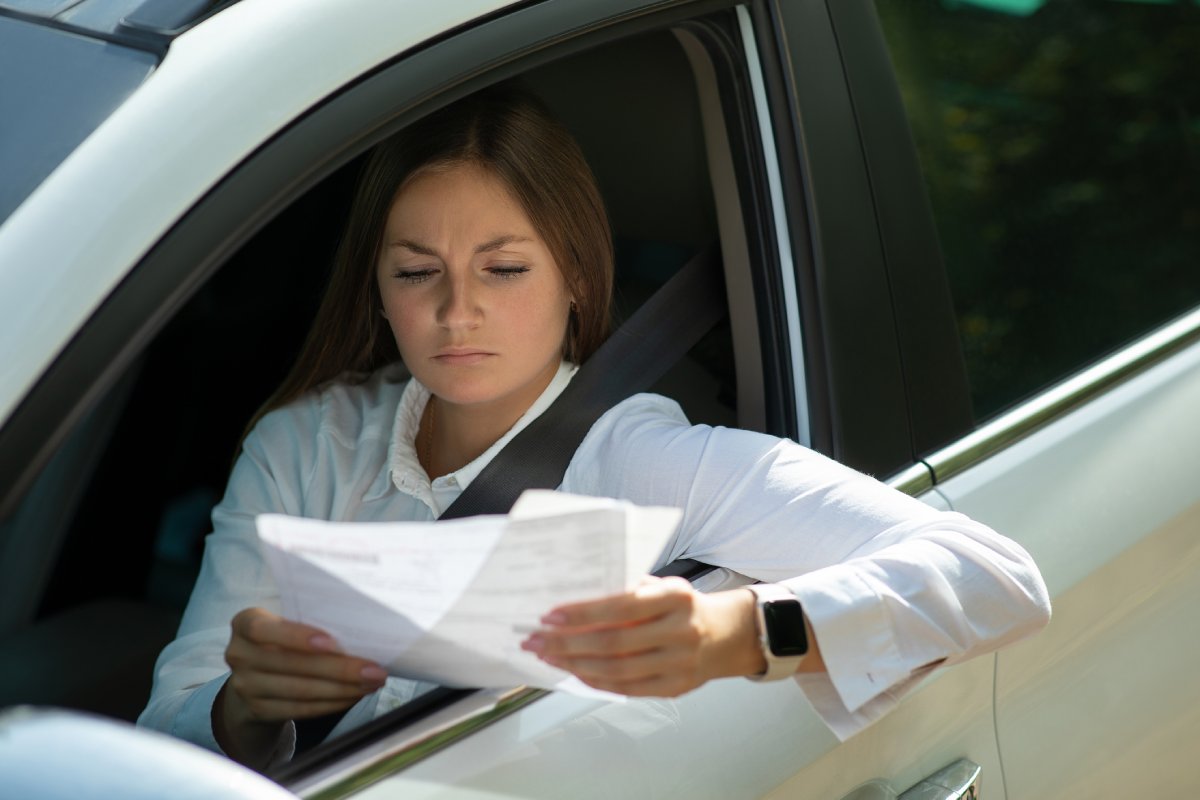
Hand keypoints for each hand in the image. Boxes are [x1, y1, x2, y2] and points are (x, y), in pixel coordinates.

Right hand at [220, 608, 386, 727]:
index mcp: (245, 622)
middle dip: (340, 668)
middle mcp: (239, 654)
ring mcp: (246, 686)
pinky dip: (332, 703)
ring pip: (300, 690)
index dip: (296, 637)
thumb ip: (311, 618)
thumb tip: (362, 623)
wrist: (256, 674)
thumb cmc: (284, 637)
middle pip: (292, 664)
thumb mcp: (286, 620)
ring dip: (342, 689)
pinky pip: (301, 709)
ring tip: (372, 683)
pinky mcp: (259, 710)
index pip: (263, 629)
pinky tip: (354, 695)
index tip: (332, 642)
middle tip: (375, 670)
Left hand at [519, 576, 764, 696]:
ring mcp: (680, 662)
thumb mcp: (662, 587)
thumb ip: (626, 590)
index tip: (550, 616)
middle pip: (613, 642)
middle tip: (536, 640)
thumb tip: (573, 599)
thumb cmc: (683, 606)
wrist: (726, 635)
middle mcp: (681, 630)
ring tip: (548, 656)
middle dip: (567, 643)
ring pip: (617, 670)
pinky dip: (597, 681)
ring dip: (575, 664)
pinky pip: (628, 688)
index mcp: (676, 596)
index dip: (582, 613)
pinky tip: (575, 672)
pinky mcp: (677, 687)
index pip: (621, 606)